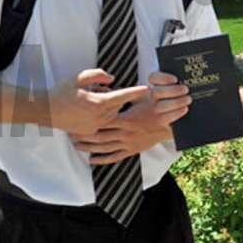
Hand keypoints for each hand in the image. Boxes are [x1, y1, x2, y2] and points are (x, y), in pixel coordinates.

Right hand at [47, 69, 148, 134]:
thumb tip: (112, 79)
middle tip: (97, 90)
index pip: (122, 96)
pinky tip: (87, 110)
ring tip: (91, 99)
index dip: (135, 92)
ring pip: (112, 114)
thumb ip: (98, 75)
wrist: (47, 111)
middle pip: (117, 105)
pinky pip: (103, 122)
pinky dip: (101, 114)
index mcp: (97, 103)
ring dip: (107, 106)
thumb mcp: (79, 77)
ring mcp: (94, 126)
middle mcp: (98, 116)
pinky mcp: (90, 132)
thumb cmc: (63, 91)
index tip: (147, 90)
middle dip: (113, 96)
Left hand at [71, 71, 191, 163]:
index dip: (88, 121)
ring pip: (104, 148)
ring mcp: (128, 143)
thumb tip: (115, 83)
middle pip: (99, 136)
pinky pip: (114, 157)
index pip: (103, 121)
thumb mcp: (144, 96)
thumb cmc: (159, 108)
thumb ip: (129, 93)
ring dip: (89, 147)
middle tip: (70, 134)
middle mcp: (125, 133)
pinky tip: (91, 159)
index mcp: (127, 119)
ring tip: (76, 145)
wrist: (172, 125)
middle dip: (84, 135)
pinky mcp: (132, 150)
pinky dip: (102, 159)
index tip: (76, 121)